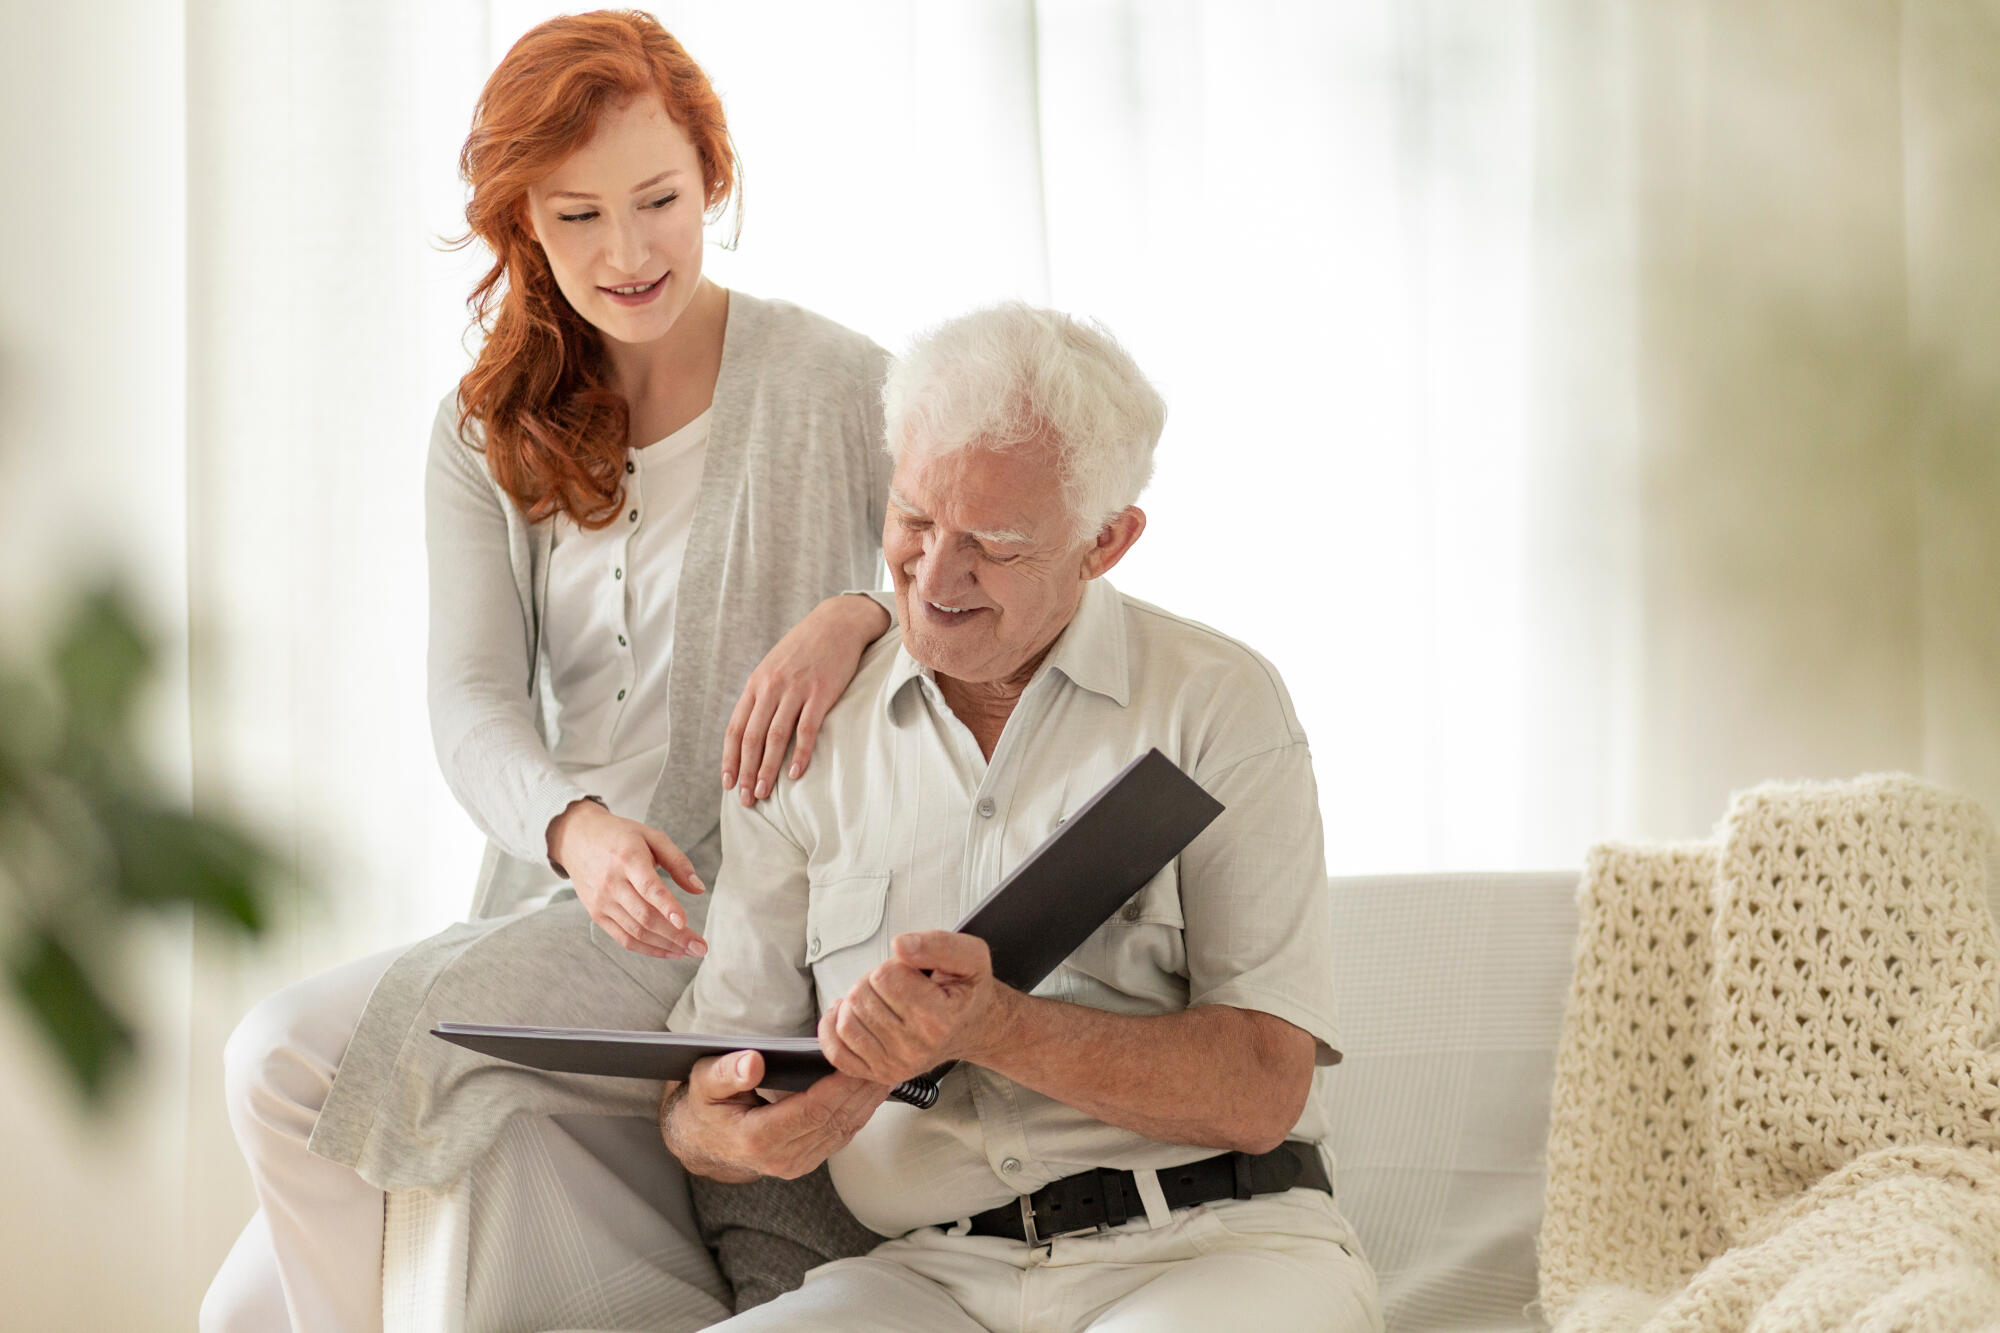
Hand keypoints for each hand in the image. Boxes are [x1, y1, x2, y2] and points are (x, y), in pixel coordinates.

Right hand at [547, 797, 705, 957]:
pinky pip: (623, 938)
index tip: (684, 922)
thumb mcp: (652, 837)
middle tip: (700, 948)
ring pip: (636, 932)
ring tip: (689, 951)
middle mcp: (612, 882)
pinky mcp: (596, 914)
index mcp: (628, 858)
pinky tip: (668, 951)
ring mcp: (602, 901)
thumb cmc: (620, 837)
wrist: (576, 839)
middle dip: (676, 936)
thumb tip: (699, 889)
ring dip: (665, 946)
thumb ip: (678, 861)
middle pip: (645, 916)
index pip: (648, 887)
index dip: (667, 906)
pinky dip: (647, 948)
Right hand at [659, 1050, 889, 1182]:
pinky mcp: (807, 1161)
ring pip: (844, 1129)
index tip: (861, 1059)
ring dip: (868, 1099)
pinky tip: (873, 1087)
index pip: (812, 1111)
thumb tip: (752, 1063)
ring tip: (888, 1067)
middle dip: (862, 1087)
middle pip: (835, 1120)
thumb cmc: (705, 1104)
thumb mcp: (705, 1082)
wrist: (703, 1140)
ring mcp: (796, 1164)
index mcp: (756, 1140)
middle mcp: (781, 1159)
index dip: (840, 1086)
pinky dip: (861, 1110)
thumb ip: (727, 1072)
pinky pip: (842, 1135)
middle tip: (887, 1055)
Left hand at [723, 594, 889, 805]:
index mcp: (756, 684)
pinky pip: (806, 729)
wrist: (837, 622)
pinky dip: (800, 754)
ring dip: (767, 769)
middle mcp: (770, 687)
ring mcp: (795, 690)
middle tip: (745, 799)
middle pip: (752, 738)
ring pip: (775, 737)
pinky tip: (795, 774)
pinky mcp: (821, 693)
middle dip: (746, 772)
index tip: (728, 783)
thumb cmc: (805, 647)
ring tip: (764, 793)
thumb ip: (763, 694)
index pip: (735, 728)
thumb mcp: (774, 666)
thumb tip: (753, 727)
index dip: (730, 759)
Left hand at [818, 931, 1014, 1085]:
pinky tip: (850, 1013)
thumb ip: (938, 944)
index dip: (894, 966)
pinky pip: (837, 1051)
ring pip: (846, 1021)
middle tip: (898, 986)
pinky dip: (834, 1029)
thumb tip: (901, 945)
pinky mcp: (878, 1074)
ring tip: (881, 1000)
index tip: (912, 973)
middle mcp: (916, 1048)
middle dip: (874, 982)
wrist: (972, 1026)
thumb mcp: (970, 957)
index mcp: (939, 1020)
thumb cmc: (967, 991)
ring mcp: (895, 1065)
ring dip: (858, 1002)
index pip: (885, 977)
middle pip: (862, 997)